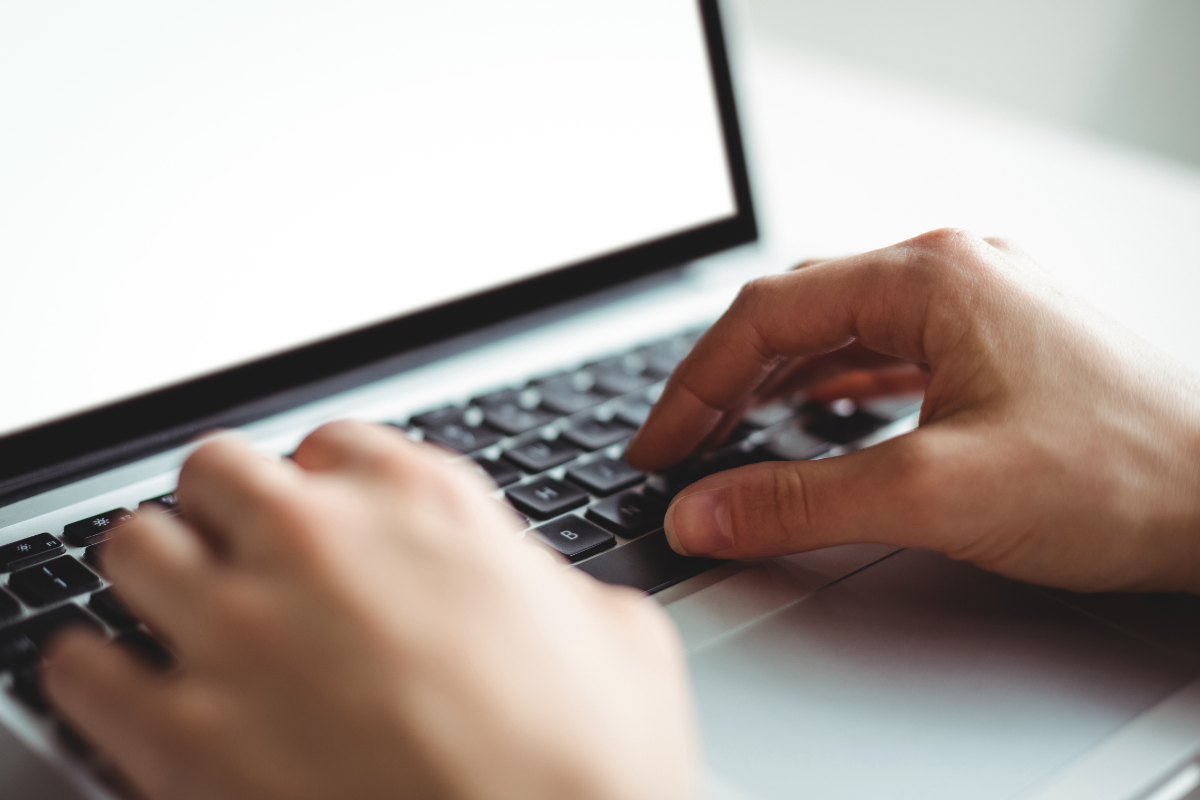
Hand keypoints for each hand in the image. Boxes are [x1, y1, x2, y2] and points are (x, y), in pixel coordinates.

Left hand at [43, 422, 698, 799]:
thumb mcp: (620, 633)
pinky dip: (95, 675)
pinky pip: (82, 668)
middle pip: (217, 472)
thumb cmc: (596, 766)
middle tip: (245, 561)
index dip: (323, 488)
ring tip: (181, 618)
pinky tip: (130, 696)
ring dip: (157, 577)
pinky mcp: (184, 737)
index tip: (323, 522)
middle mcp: (324, 544)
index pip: (331, 444)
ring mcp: (244, 632)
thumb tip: (533, 592)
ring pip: (135, 546)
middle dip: (228, 513)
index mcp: (429, 506)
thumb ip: (547, 584)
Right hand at [625, 228, 1199, 592]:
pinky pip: (885, 354)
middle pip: (796, 314)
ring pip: (839, 332)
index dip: (693, 386)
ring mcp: (977, 306)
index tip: (659, 449)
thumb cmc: (1124, 475)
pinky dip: (833, 389)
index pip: (765, 314)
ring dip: (776, 383)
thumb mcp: (936, 494)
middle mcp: (950, 273)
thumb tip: (702, 514)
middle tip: (682, 448)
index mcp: (928, 277)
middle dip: (726, 383)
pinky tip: (813, 417)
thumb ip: (801, 502)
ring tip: (727, 434)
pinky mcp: (996, 346)